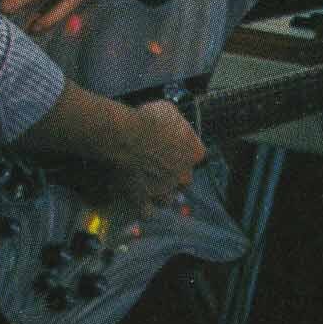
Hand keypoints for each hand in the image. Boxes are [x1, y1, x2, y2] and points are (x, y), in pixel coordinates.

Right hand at [88, 99, 206, 218]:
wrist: (126, 135)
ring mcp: (163, 189)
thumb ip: (176, 123)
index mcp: (195, 153)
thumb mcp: (170, 111)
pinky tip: (138, 203)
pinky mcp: (143, 198)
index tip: (174, 147)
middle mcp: (183, 175)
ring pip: (168, 199)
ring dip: (161, 194)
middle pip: (184, 180)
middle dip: (175, 176)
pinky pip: (146, 212)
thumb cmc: (149, 119)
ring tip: (150, 187)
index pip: (196, 156)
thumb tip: (174, 124)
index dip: (184, 152)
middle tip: (160, 168)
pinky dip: (143, 209)